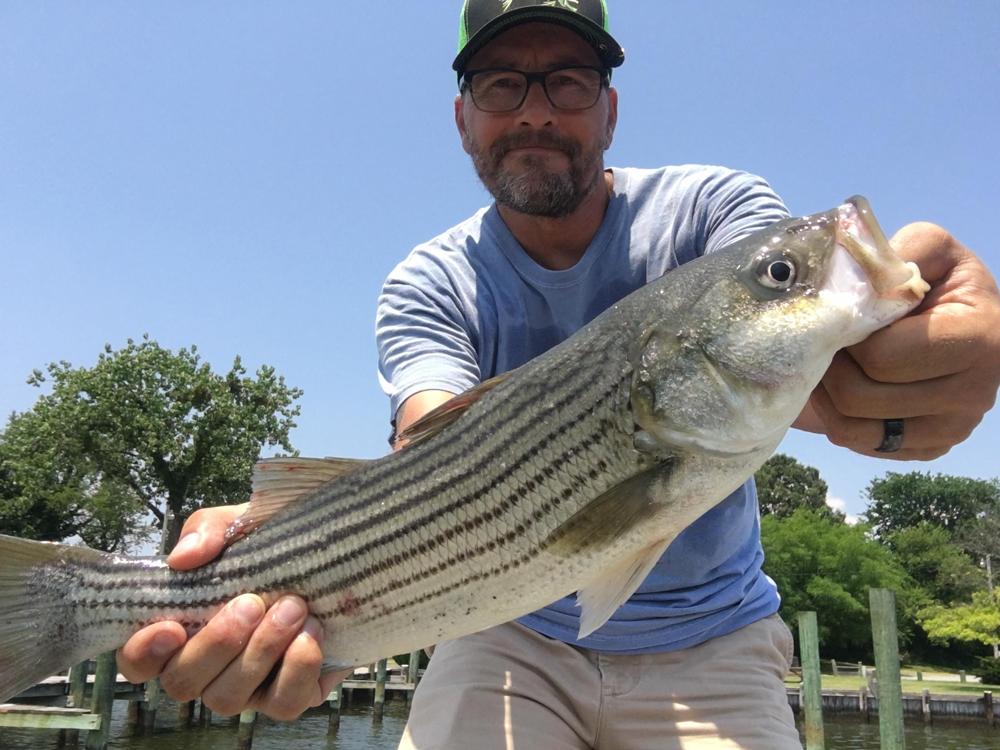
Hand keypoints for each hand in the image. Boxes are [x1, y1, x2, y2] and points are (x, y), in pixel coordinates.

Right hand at [117, 504, 351, 719]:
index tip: (170, 627)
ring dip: (261, 652)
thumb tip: (184, 557)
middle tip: (252, 603)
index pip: (139, 660)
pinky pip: (284, 704)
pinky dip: (297, 670)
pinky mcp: (289, 694)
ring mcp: (246, 687)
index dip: (143, 653)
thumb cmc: (271, 546)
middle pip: (183, 683)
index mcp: (181, 629)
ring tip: (293, 608)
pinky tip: (312, 633)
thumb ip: (207, 530)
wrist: (333, 557)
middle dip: (217, 643)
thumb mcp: (239, 524)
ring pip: (229, 698)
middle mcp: (207, 667)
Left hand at [799, 222, 999, 459]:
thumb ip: (897, 252)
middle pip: (860, 396)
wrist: (950, 318)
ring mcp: (954, 427)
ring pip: (851, 425)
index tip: (843, 314)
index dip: (846, 335)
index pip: (880, 356)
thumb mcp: (927, 248)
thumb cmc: (932, 280)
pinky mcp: (930, 448)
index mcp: (979, 338)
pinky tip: (841, 385)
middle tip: (827, 340)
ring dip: (825, 391)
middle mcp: (975, 393)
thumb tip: (862, 276)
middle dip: (831, 363)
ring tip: (830, 359)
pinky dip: (834, 415)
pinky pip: (857, 442)